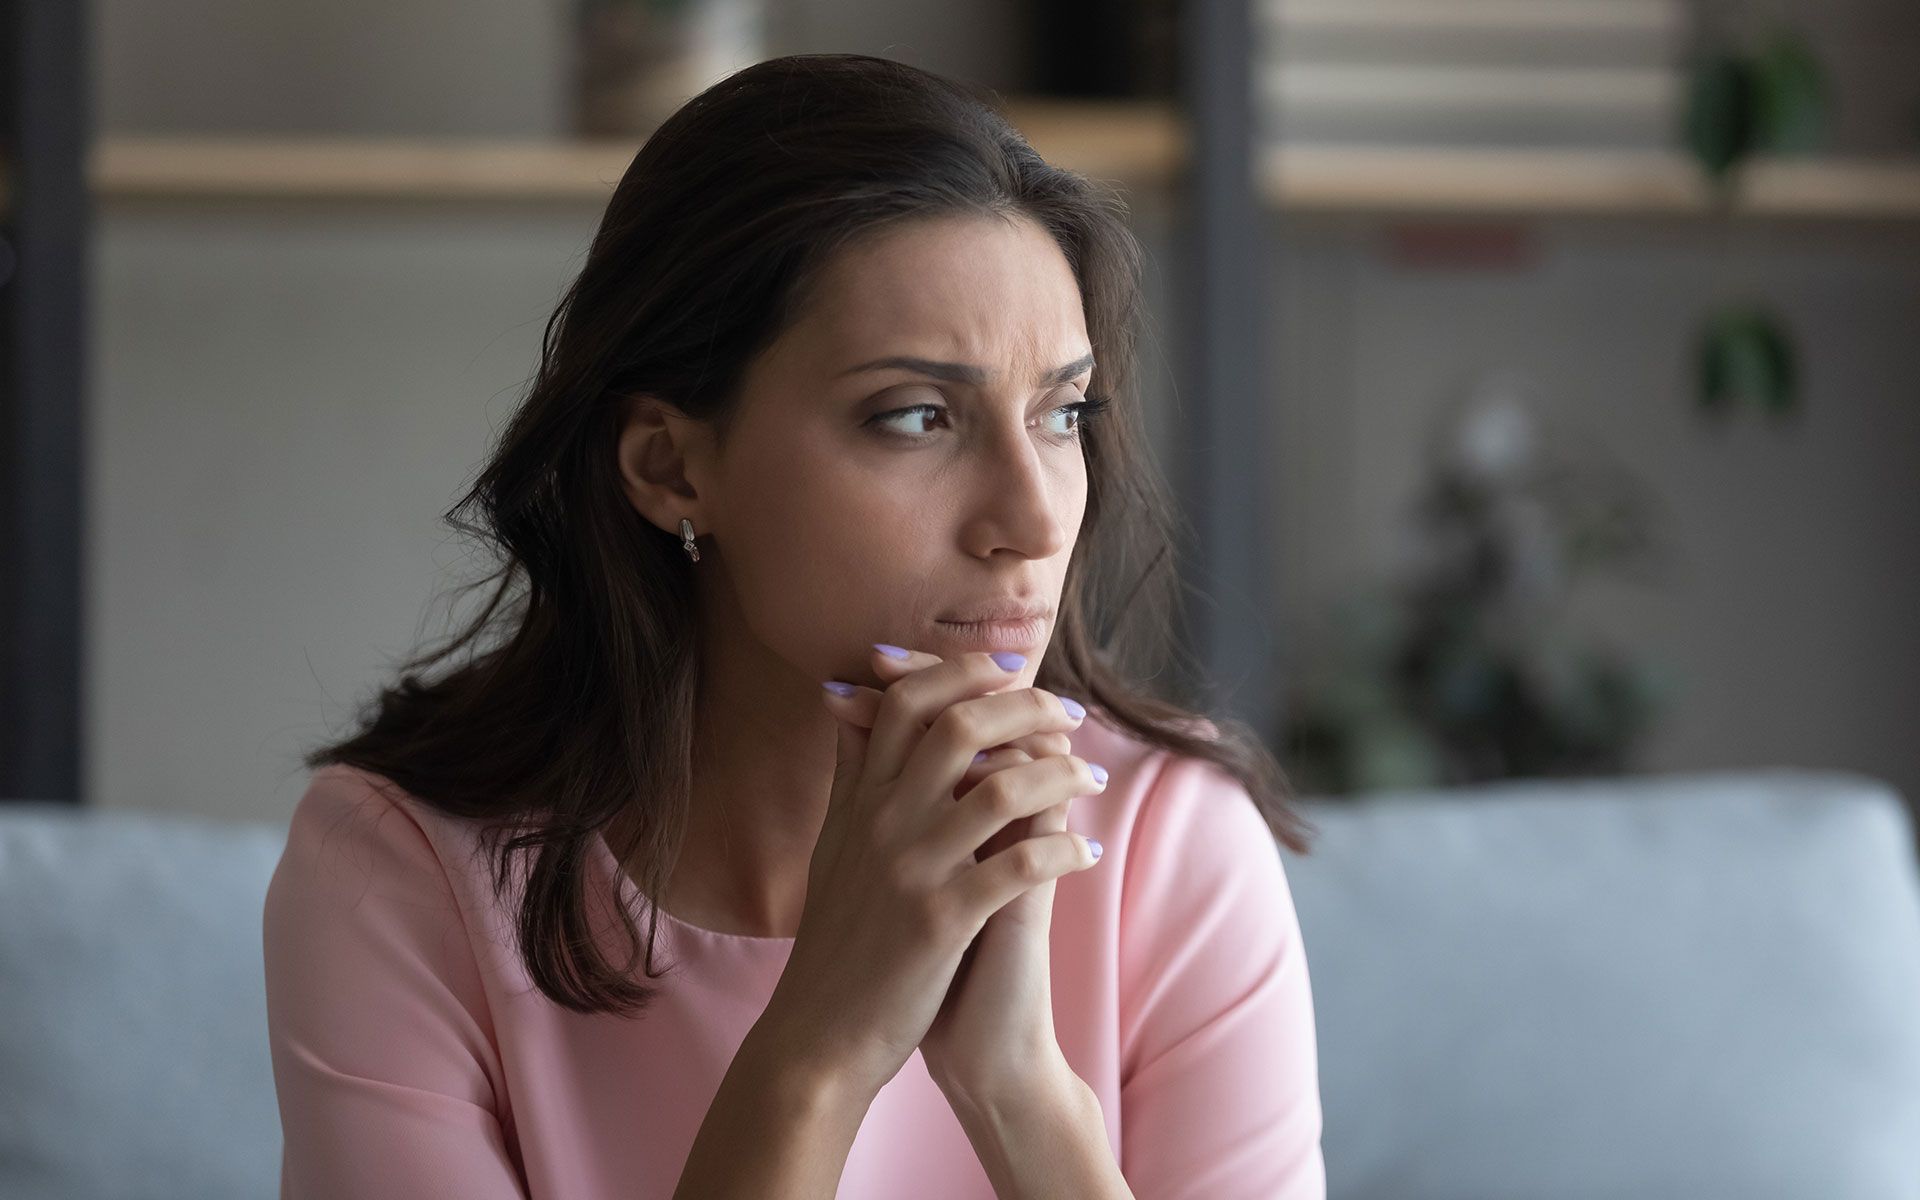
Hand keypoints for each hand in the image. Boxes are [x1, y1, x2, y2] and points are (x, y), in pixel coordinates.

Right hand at [831, 644, 1107, 1109]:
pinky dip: (1066, 849)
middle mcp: (882, 823)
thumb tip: (846, 700)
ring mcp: (912, 870)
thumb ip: (849, 773)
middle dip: (1027, 707)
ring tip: (1092, 775)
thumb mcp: (833, 844)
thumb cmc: (838, 941)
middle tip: (1070, 711)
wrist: (820, 1034)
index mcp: (860, 801)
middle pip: (960, 726)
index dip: (963, 673)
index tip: (1012, 672)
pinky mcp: (942, 921)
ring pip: (1003, 789)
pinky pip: (1021, 866)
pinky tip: (1089, 850)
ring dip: (1062, 774)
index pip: (908, 702)